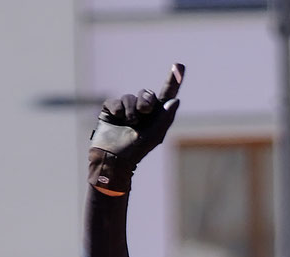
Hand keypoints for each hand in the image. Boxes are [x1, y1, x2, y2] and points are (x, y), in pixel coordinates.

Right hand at [89, 64, 184, 192]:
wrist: (114, 158)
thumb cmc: (137, 150)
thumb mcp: (155, 134)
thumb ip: (166, 116)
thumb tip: (176, 99)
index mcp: (155, 116)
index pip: (166, 94)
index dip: (173, 81)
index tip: (179, 65)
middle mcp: (141, 111)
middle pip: (146, 93)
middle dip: (146, 100)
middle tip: (145, 112)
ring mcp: (125, 110)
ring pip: (129, 97)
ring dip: (131, 110)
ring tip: (130, 124)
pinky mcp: (110, 111)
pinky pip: (115, 101)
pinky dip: (117, 109)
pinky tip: (117, 118)